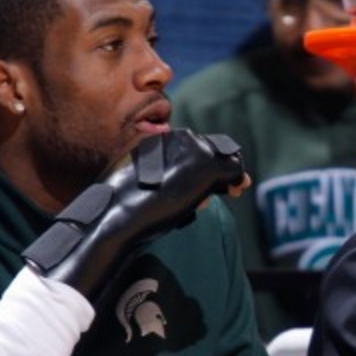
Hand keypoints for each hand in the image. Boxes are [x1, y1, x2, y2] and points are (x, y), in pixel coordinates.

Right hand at [24, 130, 245, 297]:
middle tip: (231, 189)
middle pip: (209, 149)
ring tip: (234, 190)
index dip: (203, 161)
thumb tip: (181, 191)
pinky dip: (237, 179)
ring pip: (223, 157)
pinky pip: (234, 168)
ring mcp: (193, 150)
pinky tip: (237, 189)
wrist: (118, 216)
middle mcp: (175, 138)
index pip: (189, 146)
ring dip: (228, 175)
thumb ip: (159, 181)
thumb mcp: (136, 186)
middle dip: (218, 169)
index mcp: (154, 141)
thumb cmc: (120, 209)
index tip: (209, 183)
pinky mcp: (207, 166)